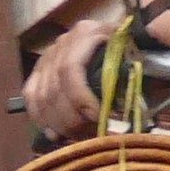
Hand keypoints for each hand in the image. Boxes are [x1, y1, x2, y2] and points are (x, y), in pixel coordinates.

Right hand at [26, 6, 127, 137]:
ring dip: (57, 121)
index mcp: (88, 33)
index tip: (97, 118)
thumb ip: (130, 82)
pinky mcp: (41, 68)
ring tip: (76, 137)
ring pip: (40, 94)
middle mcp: (64, 41)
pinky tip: (53, 132)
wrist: (132, 38)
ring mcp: (50, 54)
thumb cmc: (139, 53)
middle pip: (54, 86)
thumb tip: (121, 118)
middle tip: (88, 136)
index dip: (80, 97)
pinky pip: (31, 94)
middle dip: (70, 117)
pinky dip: (39, 116)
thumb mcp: (139, 62)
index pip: (70, 69)